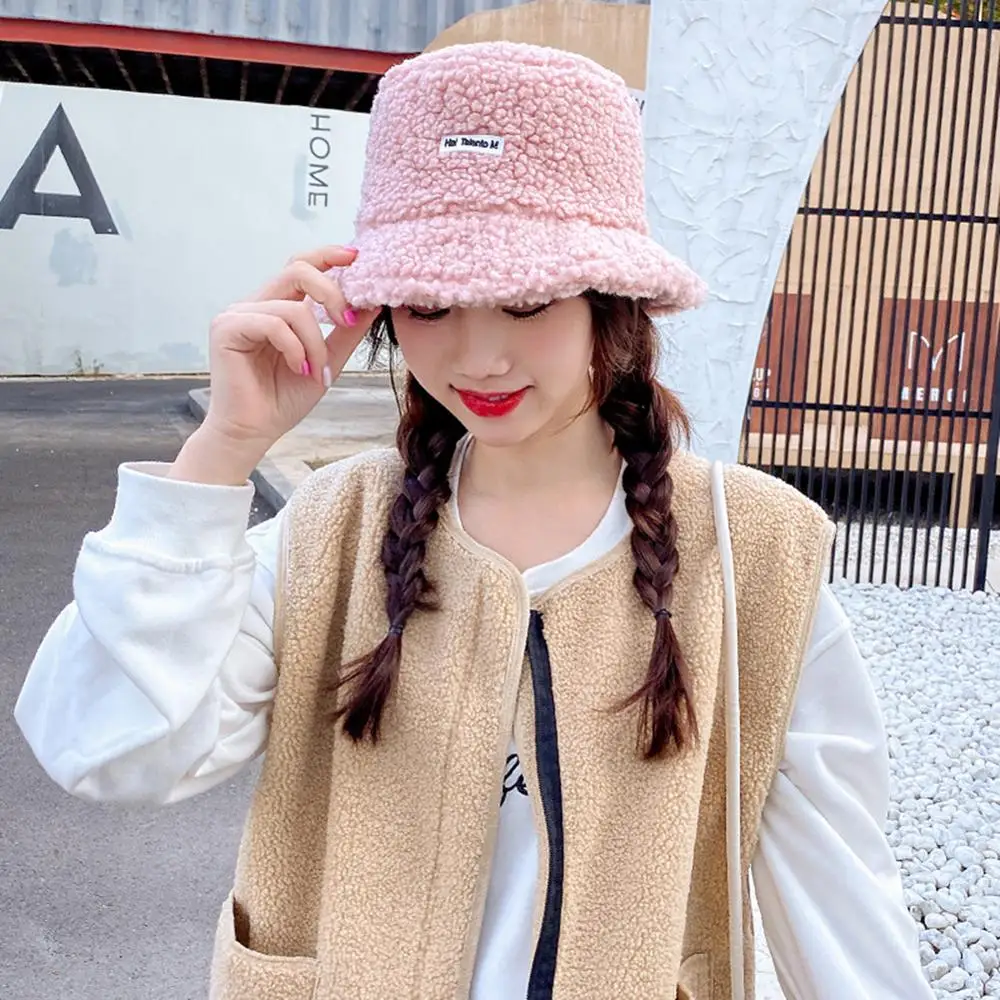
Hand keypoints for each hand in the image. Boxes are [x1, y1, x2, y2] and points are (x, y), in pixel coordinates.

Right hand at [169, 246, 377, 484]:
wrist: (255, 432)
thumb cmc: (284, 399)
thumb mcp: (327, 359)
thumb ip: (346, 331)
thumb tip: (373, 302)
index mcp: (278, 307)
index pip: (301, 267)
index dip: (327, 255)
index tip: (356, 256)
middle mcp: (257, 304)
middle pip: (297, 269)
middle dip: (331, 292)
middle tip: (347, 321)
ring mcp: (238, 313)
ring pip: (293, 307)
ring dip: (315, 342)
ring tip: (316, 370)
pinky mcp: (226, 328)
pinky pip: (273, 323)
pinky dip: (294, 347)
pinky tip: (298, 369)